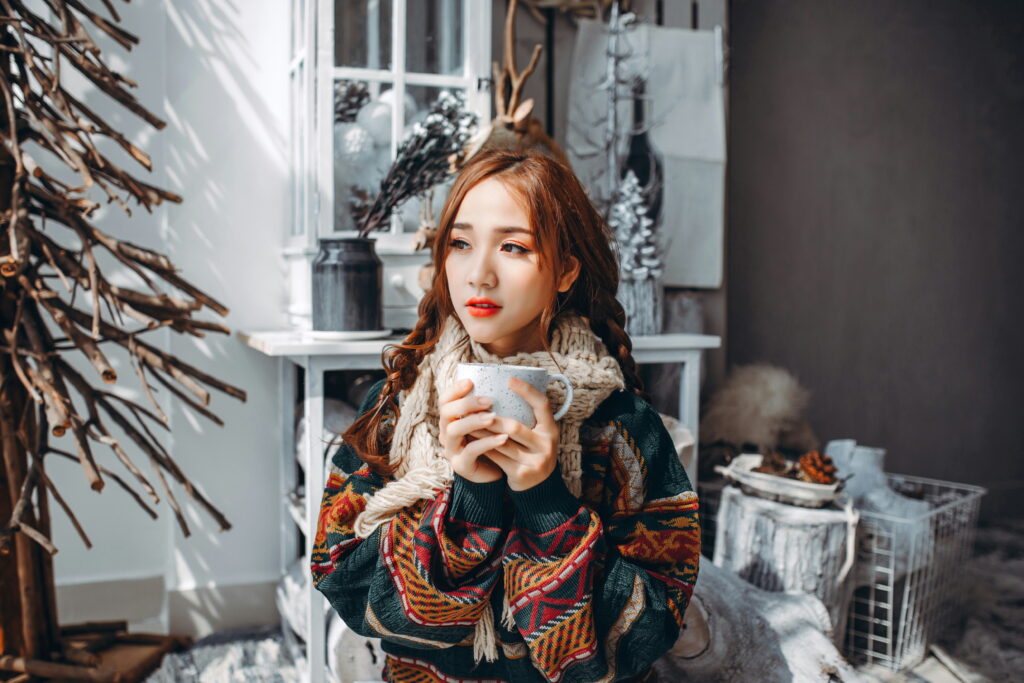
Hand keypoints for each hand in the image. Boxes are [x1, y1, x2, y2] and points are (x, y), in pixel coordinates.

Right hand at [438, 379, 506, 483]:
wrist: (495, 473)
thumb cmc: (493, 442)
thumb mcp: (489, 422)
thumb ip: (488, 406)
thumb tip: (506, 379)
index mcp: (451, 420)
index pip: (444, 401)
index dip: (454, 390)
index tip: (470, 381)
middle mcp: (447, 433)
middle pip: (446, 413)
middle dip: (466, 404)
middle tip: (488, 401)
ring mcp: (452, 450)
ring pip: (454, 431)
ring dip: (474, 421)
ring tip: (493, 417)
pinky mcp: (461, 465)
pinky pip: (471, 451)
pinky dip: (487, 442)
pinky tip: (503, 438)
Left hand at [470, 377, 560, 491]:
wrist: (540, 488)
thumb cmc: (534, 452)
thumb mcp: (539, 435)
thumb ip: (529, 418)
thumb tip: (506, 389)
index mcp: (551, 430)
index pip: (543, 405)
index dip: (528, 391)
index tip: (509, 379)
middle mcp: (547, 445)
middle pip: (515, 427)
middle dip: (491, 418)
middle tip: (473, 408)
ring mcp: (535, 461)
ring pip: (502, 442)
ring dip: (482, 431)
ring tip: (467, 421)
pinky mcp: (521, 474)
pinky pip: (497, 457)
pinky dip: (483, 446)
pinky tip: (471, 439)